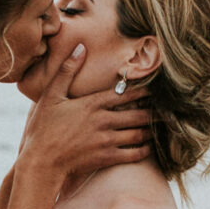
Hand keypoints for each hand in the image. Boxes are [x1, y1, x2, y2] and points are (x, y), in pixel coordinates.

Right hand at [17, 45, 151, 183]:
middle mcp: (103, 121)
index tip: (156, 87)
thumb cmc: (42, 129)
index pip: (125, 94)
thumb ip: (67, 71)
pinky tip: (149, 147)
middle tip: (169, 109)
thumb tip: (80, 46)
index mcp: (92, 104)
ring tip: (162, 127)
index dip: (143, 90)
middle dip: (154, 111)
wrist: (41, 162)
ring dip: (151, 130)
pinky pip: (133, 154)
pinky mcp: (106, 158)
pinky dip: (144, 150)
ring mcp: (106, 140)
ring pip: (138, 134)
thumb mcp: (51, 96)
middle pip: (138, 114)